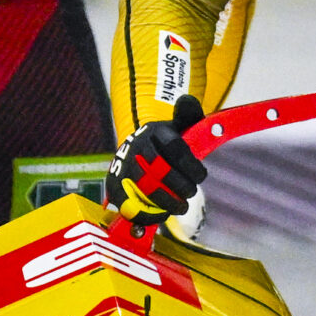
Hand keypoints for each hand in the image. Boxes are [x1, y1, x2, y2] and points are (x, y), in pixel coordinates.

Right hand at [107, 95, 206, 225]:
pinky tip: (162, 215)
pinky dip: (147, 213)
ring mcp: (123, 166)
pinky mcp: (114, 184)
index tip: (201, 175)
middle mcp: (136, 146)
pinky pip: (129, 204)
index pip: (176, 148)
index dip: (192, 166)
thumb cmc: (167, 141)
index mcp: (155, 131)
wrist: (139, 149)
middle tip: (191, 192)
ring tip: (181, 207)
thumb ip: (189, 115)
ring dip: (168, 202)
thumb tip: (186, 100)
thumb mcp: (180, 124)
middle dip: (181, 186)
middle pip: (161, 171)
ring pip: (146, 189)